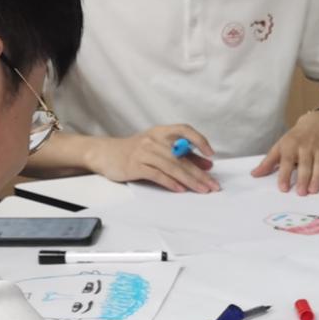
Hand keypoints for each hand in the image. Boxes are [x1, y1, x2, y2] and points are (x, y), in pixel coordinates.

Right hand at [93, 124, 217, 191]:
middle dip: (200, 173)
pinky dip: (170, 182)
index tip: (210, 154)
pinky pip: (156, 174)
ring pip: (171, 167)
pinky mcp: (135, 165)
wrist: (105, 153)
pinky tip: (180, 189)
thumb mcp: (158, 148)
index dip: (199, 140)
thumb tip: (206, 165)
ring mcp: (143, 152)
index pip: (184, 130)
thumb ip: (182, 155)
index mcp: (161, 132)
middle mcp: (153, 139)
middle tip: (213, 184)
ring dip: (189, 180)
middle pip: (181, 157)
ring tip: (202, 189)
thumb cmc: (136, 151)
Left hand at [253, 109, 318, 193]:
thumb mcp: (280, 146)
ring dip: (317, 178)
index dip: (284, 175)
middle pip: (305, 164)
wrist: (316, 123)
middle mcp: (306, 148)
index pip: (287, 161)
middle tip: (301, 193)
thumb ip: (268, 162)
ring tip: (313, 191)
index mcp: (291, 146)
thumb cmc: (295, 138)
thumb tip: (254, 174)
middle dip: (303, 179)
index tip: (283, 188)